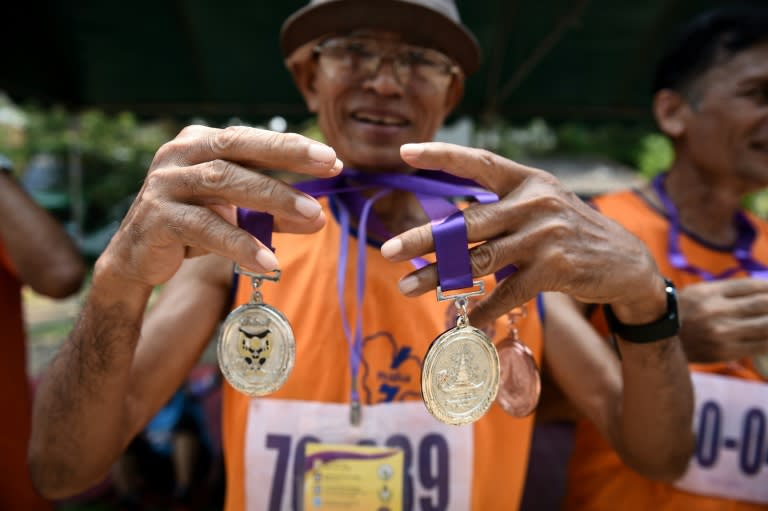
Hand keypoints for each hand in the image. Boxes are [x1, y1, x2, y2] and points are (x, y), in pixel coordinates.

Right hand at [99, 125, 341, 287]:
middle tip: (329, 167)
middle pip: (239, 147)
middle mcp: (180, 154)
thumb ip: (274, 213)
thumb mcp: (238, 215)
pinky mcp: (157, 217)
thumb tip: (319, 217)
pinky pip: (206, 228)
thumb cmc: (194, 226)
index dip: (291, 146)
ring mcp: (165, 183)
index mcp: (201, 143)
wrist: (138, 258)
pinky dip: (240, 244)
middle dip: (287, 156)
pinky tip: (269, 261)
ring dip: (273, 199)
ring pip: (224, 182)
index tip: (333, 157)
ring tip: (312, 216)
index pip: (251, 138)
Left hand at [381, 142, 663, 326]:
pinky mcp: (555, 267)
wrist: (628, 264)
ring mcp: (545, 234)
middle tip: (388, 250)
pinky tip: (465, 321)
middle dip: (424, 238)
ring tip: (407, 287)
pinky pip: (507, 291)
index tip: (405, 152)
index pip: (480, 162)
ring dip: (439, 277)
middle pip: (467, 222)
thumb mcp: (542, 208)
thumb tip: (449, 227)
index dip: (442, 155)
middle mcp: (535, 201)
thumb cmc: (572, 234)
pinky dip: (483, 308)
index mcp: (528, 180)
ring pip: (479, 259)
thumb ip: (502, 211)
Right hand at [678, 278, 767, 361]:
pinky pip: (760, 345)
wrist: (657, 341)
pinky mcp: (726, 352)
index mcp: (709, 293)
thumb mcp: (697, 293)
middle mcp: (716, 311)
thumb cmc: (680, 313)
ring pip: (766, 325)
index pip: (750, 286)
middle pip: (763, 303)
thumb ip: (726, 291)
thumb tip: (761, 289)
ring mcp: (722, 333)